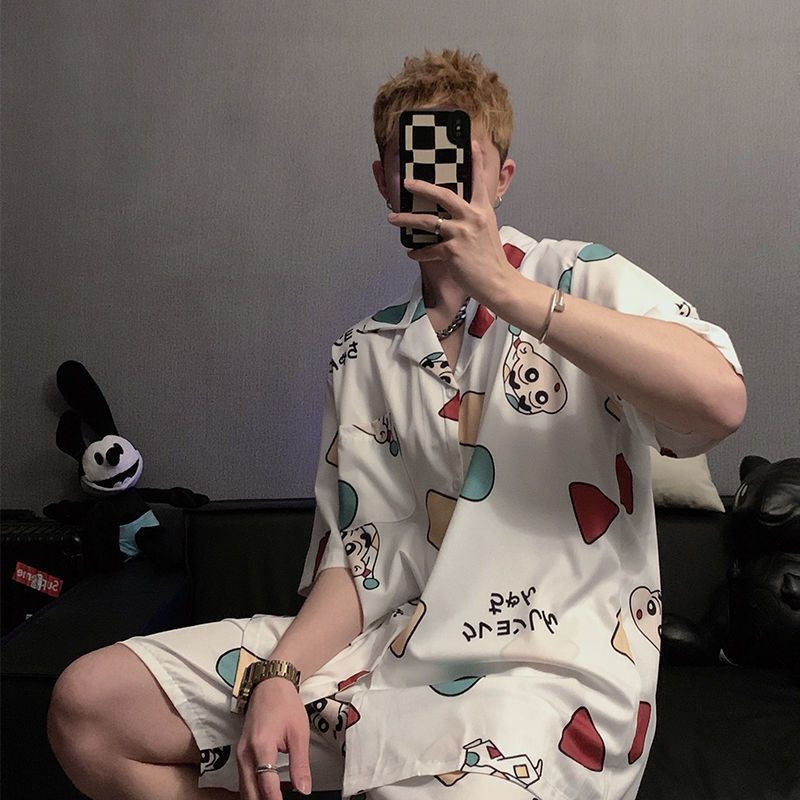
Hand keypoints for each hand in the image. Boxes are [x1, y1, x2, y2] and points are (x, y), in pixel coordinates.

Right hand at [236, 677, 311, 799]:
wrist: (269, 685)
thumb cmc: (285, 705)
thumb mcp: (299, 733)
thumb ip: (300, 764)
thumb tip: (303, 790)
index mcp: (261, 747)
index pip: (266, 785)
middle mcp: (245, 753)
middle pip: (250, 793)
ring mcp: (239, 754)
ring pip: (244, 789)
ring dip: (257, 799)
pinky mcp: (240, 753)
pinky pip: (243, 780)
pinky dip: (252, 791)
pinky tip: (265, 795)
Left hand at [387, 140, 513, 305]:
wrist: (498, 283)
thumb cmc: (491, 259)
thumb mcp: (486, 231)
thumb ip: (473, 219)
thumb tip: (455, 214)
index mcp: (482, 211)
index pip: (478, 181)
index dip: (475, 161)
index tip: (471, 142)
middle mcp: (472, 218)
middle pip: (443, 195)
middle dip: (422, 187)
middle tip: (406, 182)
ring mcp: (461, 234)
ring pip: (428, 222)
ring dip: (407, 220)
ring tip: (393, 218)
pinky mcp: (452, 251)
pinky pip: (429, 249)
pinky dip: (418, 252)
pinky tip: (411, 253)